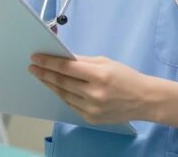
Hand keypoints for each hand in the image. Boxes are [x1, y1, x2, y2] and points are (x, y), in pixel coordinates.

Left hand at [29, 54, 152, 124]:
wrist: (144, 100)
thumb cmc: (126, 77)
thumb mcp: (106, 62)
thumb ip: (83, 61)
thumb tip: (63, 58)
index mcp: (99, 76)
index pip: (66, 68)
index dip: (49, 63)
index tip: (35, 58)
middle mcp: (94, 94)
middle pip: (62, 83)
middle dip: (45, 74)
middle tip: (33, 67)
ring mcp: (92, 109)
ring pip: (64, 95)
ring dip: (51, 85)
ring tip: (41, 76)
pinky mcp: (91, 119)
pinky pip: (72, 105)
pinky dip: (63, 96)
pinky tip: (57, 88)